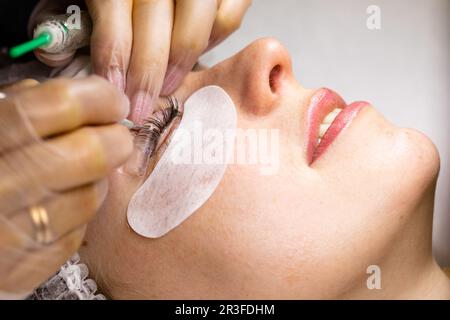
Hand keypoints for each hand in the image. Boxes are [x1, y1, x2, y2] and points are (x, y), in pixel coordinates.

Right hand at [0, 76, 131, 297]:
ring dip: (99, 178)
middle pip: (90, 152)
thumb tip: (66, 95)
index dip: (100, 98)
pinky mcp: (30, 264)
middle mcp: (2, 185)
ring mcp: (17, 230)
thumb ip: (15, 109)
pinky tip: (67, 201)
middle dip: (115, 139)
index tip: (114, 101)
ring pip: (91, 195)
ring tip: (85, 171)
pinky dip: (80, 212)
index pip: (61, 105)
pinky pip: (78, 231)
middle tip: (116, 136)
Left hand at [30, 0, 251, 123]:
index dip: (114, 65)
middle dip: (147, 79)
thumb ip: (71, 13)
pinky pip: (228, 17)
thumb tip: (56, 56)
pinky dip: (216, 38)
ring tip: (169, 87)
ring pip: (195, 31)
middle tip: (139, 110)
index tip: (113, 95)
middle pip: (156, 36)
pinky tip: (199, 49)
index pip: (116, 26)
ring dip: (180, 65)